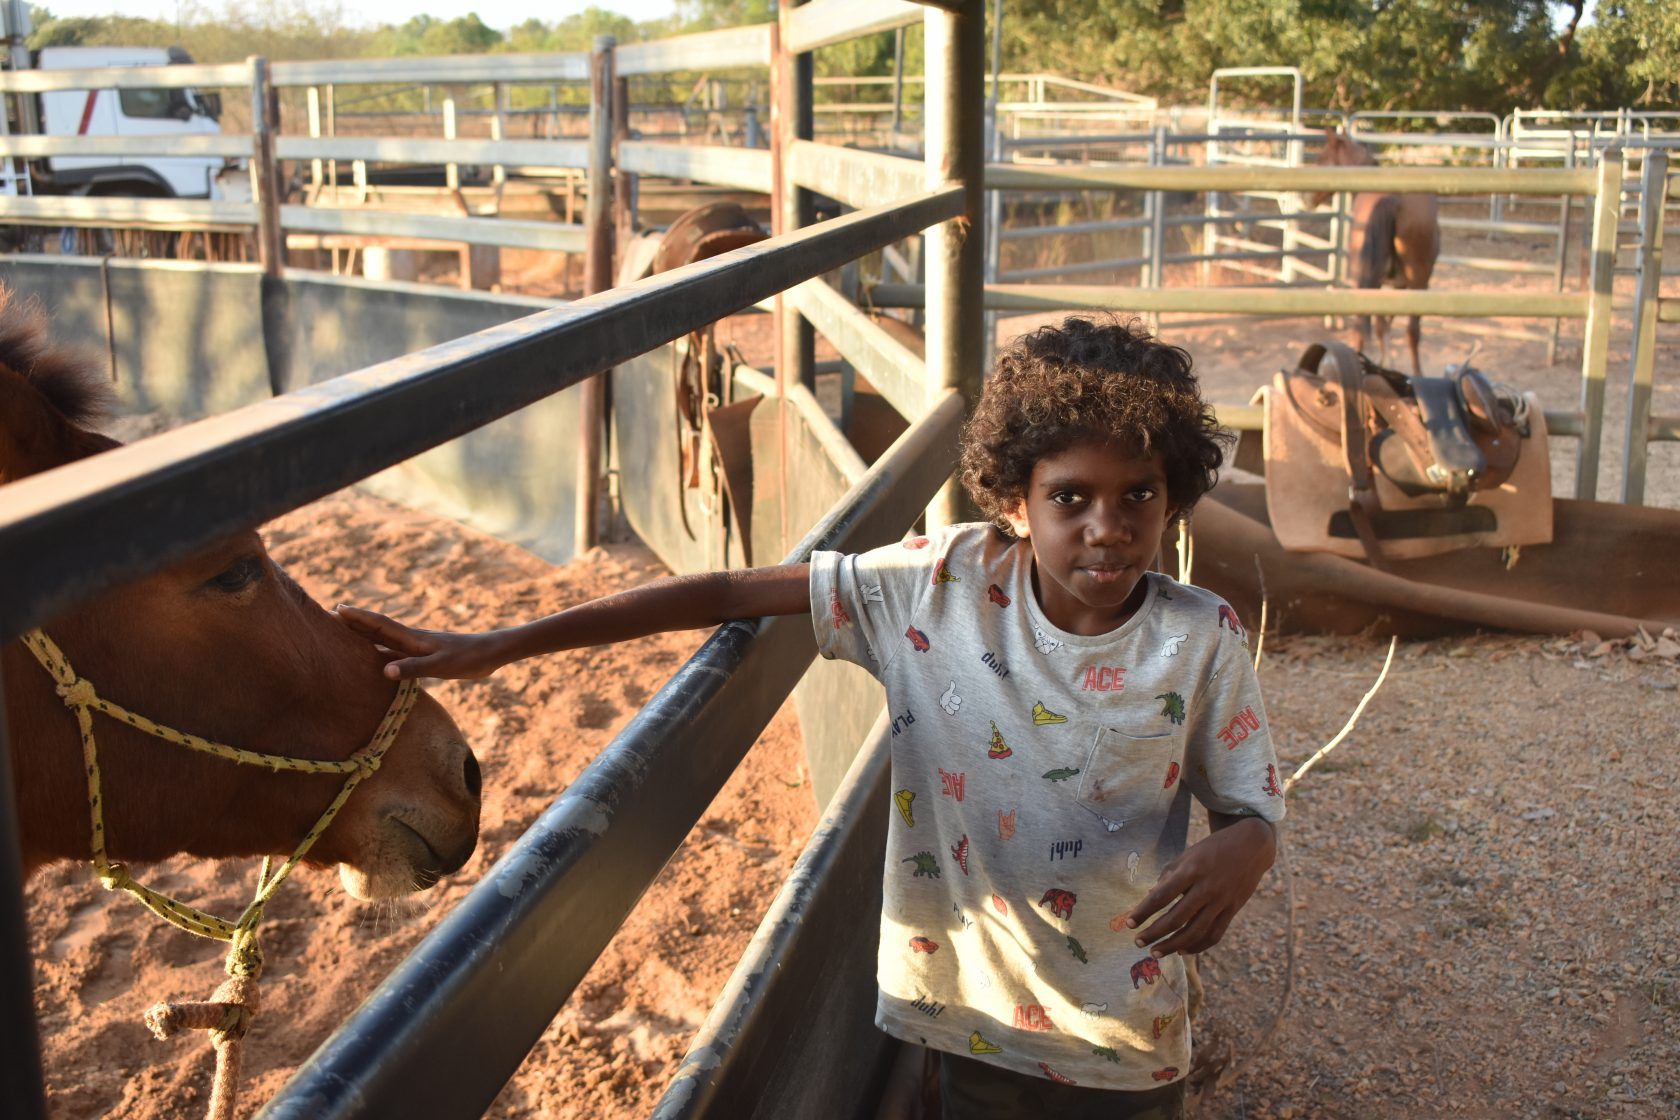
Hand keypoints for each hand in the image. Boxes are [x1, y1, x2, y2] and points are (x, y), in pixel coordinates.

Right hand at [334, 604, 507, 679]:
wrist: (491, 653)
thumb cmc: (469, 659)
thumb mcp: (441, 667)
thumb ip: (413, 668)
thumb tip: (384, 671)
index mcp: (413, 639)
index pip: (379, 625)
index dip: (358, 618)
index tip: (337, 609)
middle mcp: (412, 640)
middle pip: (377, 629)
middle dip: (355, 623)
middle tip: (331, 615)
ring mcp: (418, 646)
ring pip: (385, 640)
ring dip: (366, 636)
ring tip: (345, 633)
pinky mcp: (426, 655)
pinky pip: (397, 652)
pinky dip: (382, 652)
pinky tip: (378, 658)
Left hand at [1116, 816, 1274, 958]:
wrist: (1250, 845)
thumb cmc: (1211, 849)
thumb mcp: (1187, 855)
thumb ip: (1168, 877)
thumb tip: (1150, 898)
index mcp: (1191, 870)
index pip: (1162, 896)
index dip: (1144, 911)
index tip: (1129, 923)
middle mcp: (1207, 887)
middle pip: (1177, 918)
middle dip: (1155, 933)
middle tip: (1137, 942)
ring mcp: (1222, 900)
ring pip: (1195, 932)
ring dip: (1173, 945)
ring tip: (1156, 952)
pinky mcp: (1233, 910)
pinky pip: (1214, 934)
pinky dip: (1198, 946)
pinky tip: (1182, 950)